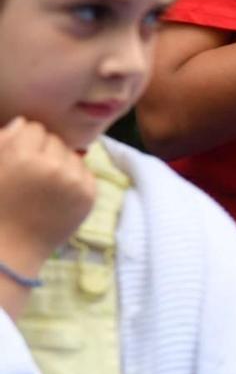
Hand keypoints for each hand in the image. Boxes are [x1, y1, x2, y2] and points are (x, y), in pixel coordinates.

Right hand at [0, 118, 95, 268]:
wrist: (9, 250)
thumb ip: (3, 140)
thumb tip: (22, 123)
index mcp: (20, 155)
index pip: (31, 127)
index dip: (21, 141)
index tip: (15, 158)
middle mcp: (52, 164)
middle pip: (53, 139)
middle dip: (41, 151)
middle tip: (28, 173)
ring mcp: (74, 180)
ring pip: (71, 153)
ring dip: (59, 163)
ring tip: (42, 184)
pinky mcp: (89, 195)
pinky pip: (84, 171)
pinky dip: (73, 178)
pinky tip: (56, 194)